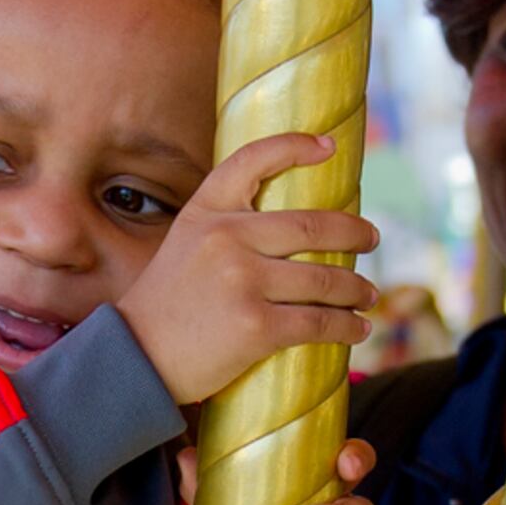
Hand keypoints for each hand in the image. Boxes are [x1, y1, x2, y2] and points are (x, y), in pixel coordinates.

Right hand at [113, 134, 378, 405]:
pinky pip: (319, 323)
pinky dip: (347, 327)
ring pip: (324, 279)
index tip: (328, 146)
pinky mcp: (255, 326)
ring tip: (367, 294)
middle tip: (371, 239)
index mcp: (207, 211)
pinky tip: (357, 328)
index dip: (296, 146)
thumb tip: (291, 229)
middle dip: (354, 232)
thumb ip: (226, 228)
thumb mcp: (184, 244)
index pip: (254, 159)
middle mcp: (226, 237)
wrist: (134, 358)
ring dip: (357, 288)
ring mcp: (242, 281)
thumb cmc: (165, 305)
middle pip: (313, 225)